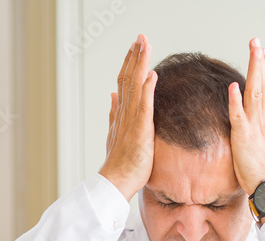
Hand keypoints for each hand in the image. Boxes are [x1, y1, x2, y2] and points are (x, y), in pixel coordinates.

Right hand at [99, 34, 157, 201]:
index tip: (135, 47)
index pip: (125, 82)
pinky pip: (144, 106)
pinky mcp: (140, 130)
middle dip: (135, 56)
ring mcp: (130, 120)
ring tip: (144, 45)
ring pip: (135, 86)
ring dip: (140, 64)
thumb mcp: (116, 133)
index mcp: (121, 113)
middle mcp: (124, 113)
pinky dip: (147, 89)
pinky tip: (152, 74)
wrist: (116, 180)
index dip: (130, 63)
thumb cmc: (120, 163)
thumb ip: (114, 112)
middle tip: (140, 37)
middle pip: (128, 78)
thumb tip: (112, 95)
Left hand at [227, 37, 264, 196]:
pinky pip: (239, 117)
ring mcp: (255, 128)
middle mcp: (264, 120)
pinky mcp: (243, 138)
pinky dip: (235, 101)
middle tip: (257, 42)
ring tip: (252, 53)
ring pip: (255, 94)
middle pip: (264, 85)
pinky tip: (233, 86)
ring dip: (254, 72)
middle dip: (260, 62)